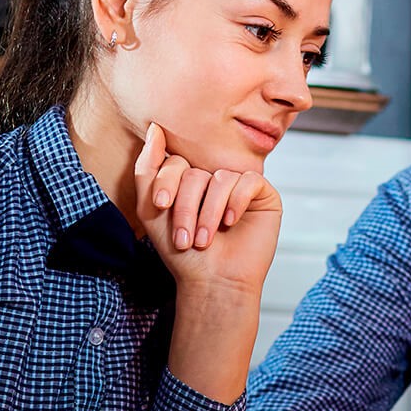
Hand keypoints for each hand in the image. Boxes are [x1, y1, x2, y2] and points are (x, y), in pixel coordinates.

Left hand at [133, 122, 282, 292]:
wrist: (213, 282)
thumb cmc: (183, 254)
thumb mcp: (152, 210)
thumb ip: (147, 169)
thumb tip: (155, 128)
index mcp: (189, 181)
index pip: (176, 163)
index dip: (166, 183)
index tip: (161, 208)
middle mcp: (214, 179)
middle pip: (196, 172)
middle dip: (186, 206)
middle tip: (186, 238)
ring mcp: (239, 185)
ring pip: (221, 178)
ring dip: (209, 211)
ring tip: (206, 238)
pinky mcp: (263, 194)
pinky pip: (249, 180)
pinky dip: (236, 201)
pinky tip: (231, 222)